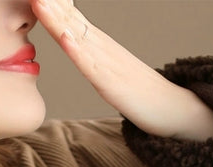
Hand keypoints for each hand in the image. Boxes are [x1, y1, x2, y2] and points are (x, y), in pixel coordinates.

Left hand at [31, 0, 212, 140]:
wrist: (172, 109)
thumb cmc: (140, 94)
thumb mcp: (107, 70)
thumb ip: (90, 56)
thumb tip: (70, 41)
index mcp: (98, 44)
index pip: (69, 15)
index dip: (52, 3)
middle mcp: (102, 47)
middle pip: (69, 18)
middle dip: (51, 3)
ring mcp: (108, 64)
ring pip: (76, 36)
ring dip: (56, 19)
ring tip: (39, 1)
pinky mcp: (113, 84)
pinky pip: (92, 66)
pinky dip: (77, 51)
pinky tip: (65, 38)